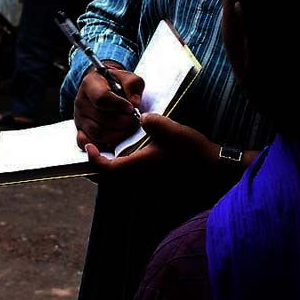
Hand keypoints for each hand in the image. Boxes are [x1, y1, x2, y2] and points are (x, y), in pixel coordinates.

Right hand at [73, 64, 145, 150]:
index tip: (131, 108)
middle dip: (124, 122)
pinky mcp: (80, 131)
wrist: (104, 88)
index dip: (119, 105)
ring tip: (129, 129)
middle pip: (102, 119)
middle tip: (135, 121)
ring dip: (118, 135)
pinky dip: (103, 145)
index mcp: (89, 84)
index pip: (102, 98)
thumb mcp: (127, 77)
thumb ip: (132, 85)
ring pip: (98, 134)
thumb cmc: (116, 83)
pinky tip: (115, 139)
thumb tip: (134, 103)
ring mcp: (79, 118)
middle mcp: (80, 102)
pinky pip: (87, 143)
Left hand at [84, 113, 216, 176]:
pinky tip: (122, 151)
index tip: (88, 145)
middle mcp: (139, 177)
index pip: (106, 169)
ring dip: (105, 166)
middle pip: (106, 178)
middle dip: (93, 166)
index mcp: (139, 166)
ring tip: (101, 149)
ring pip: (116, 179)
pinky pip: (127, 176)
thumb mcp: (172, 130)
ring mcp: (145, 181)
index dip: (93, 159)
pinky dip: (118, 166)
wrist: (211, 167)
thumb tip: (140, 118)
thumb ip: (152, 122)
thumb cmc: (192, 151)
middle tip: (88, 148)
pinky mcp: (151, 179)